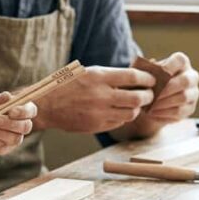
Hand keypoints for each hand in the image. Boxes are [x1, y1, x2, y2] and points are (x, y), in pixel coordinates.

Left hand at [0, 90, 35, 155]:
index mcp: (15, 108)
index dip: (25, 111)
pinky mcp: (1, 148)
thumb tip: (8, 96)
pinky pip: (4, 146)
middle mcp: (16, 123)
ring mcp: (10, 137)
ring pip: (16, 138)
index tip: (11, 111)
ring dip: (1, 132)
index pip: (30, 110)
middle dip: (11, 123)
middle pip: (26, 126)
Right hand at [35, 66, 154, 132]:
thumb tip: (135, 78)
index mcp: (98, 76)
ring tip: (135, 104)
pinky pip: (118, 122)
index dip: (147, 78)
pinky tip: (119, 111)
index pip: (133, 77)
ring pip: (131, 113)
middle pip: (137, 98)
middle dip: (148, 96)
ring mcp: (99, 113)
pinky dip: (123, 117)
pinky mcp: (96, 126)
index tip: (152, 80)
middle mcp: (100, 95)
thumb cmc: (67, 85)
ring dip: (137, 108)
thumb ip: (110, 75)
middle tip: (149, 94)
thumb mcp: (87, 73)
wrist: (46, 106)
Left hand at [138, 52, 198, 124]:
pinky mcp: (190, 108)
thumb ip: (147, 69)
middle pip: (185, 81)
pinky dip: (164, 111)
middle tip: (151, 94)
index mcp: (181, 63)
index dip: (169, 66)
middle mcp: (191, 76)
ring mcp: (193, 93)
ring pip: (183, 97)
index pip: (180, 60)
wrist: (149, 103)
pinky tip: (152, 111)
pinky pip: (179, 111)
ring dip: (164, 101)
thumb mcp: (144, 74)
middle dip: (167, 88)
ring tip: (150, 104)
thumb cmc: (147, 83)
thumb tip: (150, 65)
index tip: (156, 73)